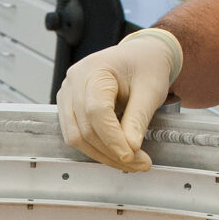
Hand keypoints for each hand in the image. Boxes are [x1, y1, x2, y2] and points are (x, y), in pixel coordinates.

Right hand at [58, 28, 180, 172]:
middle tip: (139, 164)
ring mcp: (67, 94)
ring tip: (130, 162)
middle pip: (84, 128)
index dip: (113, 138)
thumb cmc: (146, 66)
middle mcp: (74, 81)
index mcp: (95, 70)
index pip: (96, 112)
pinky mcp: (69, 106)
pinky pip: (75, 134)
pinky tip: (115, 152)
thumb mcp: (150, 90)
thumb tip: (130, 148)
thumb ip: (138, 119)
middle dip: (111, 152)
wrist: (140, 56)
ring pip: (75, 136)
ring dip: (102, 155)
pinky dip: (95, 148)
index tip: (131, 155)